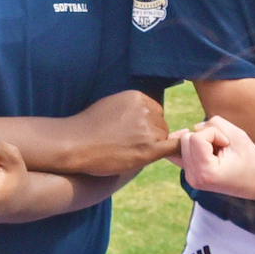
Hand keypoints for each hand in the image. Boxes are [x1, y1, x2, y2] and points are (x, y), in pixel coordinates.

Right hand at [51, 91, 178, 176]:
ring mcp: (148, 130)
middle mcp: (145, 111)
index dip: (149, 124)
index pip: (156, 111)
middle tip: (131, 146)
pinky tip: (178, 156)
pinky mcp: (149, 149)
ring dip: (153, 147)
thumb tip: (146, 117)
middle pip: (161, 125)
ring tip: (131, 153)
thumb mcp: (110, 105)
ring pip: (164, 138)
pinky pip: (174, 148)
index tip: (137, 133)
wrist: (75, 144)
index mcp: (137, 97)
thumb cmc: (87, 127)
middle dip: (152, 135)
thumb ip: (130, 108)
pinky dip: (177, 151)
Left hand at [176, 116, 254, 198]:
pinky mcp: (190, 174)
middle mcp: (193, 177)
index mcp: (205, 172)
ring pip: (180, 144)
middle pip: (185, 140)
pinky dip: (190, 146)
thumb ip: (214, 123)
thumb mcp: (238, 136)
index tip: (227, 143)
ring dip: (198, 141)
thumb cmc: (251, 162)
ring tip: (215, 150)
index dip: (213, 133)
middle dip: (203, 137)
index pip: (195, 138)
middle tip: (221, 147)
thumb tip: (195, 127)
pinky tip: (203, 147)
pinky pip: (179, 153)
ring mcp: (190, 177)